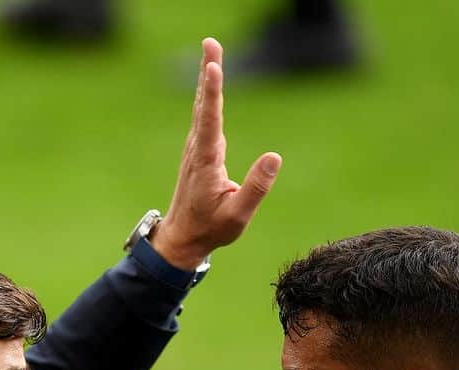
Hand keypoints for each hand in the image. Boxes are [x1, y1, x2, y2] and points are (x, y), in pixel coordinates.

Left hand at [150, 37, 281, 270]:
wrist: (183, 237)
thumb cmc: (211, 229)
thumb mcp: (238, 216)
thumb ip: (256, 187)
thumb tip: (275, 157)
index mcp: (206, 162)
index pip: (210, 122)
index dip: (213, 93)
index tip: (214, 68)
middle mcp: (198, 150)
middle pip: (204, 104)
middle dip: (209, 72)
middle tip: (211, 43)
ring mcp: (196, 149)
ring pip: (203, 107)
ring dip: (208, 77)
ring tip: (212, 50)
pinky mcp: (200, 150)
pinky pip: (204, 115)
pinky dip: (208, 93)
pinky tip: (210, 78)